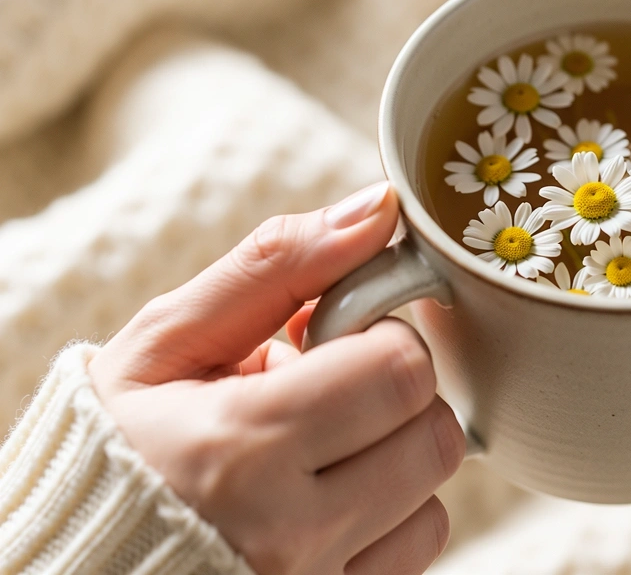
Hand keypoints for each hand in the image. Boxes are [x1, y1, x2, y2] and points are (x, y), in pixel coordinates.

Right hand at [88, 182, 463, 574]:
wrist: (74, 556)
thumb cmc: (118, 439)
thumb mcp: (170, 339)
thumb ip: (278, 265)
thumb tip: (379, 208)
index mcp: (239, 447)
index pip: (399, 369)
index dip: (381, 338)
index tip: (336, 341)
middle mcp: (288, 535)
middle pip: (434, 435)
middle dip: (394, 395)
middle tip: (332, 391)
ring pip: (437, 496)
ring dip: (394, 457)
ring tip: (321, 449)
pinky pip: (418, 548)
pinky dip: (390, 514)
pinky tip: (328, 497)